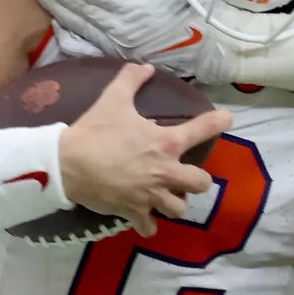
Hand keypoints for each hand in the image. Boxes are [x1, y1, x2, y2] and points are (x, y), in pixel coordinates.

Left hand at [36, 0, 293, 89]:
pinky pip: (88, 47)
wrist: (217, 45)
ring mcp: (117, 46)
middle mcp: (117, 29)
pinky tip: (64, 24)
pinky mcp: (122, 57)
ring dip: (60, 10)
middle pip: (76, 9)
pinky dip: (71, 35)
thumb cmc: (197, 3)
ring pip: (78, 28)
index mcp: (129, 6)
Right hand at [56, 63, 233, 236]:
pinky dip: (148, 224)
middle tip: (183, 174)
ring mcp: (151, 195)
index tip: (226, 119)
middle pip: (201, 183)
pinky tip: (145, 218)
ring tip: (165, 196)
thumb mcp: (113, 99)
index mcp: (166, 142)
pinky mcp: (133, 211)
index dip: (219, 122)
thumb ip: (131, 80)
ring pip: (179, 208)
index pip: (204, 129)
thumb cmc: (94, 131)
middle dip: (195, 180)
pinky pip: (149, 227)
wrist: (67, 163)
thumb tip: (145, 66)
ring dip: (174, 202)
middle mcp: (166, 171)